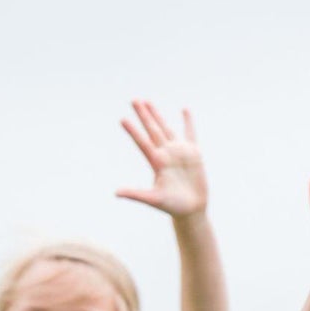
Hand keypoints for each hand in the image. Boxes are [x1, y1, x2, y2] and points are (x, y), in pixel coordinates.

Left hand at [117, 101, 207, 216]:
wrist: (192, 210)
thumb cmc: (173, 207)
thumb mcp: (154, 199)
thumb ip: (136, 194)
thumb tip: (116, 193)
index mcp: (157, 162)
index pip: (142, 143)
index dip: (133, 131)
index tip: (123, 120)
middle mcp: (166, 154)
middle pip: (152, 130)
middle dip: (144, 115)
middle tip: (134, 100)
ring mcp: (179, 152)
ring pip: (166, 128)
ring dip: (157, 115)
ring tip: (147, 102)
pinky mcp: (193, 154)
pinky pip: (190, 134)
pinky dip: (188, 122)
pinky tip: (184, 110)